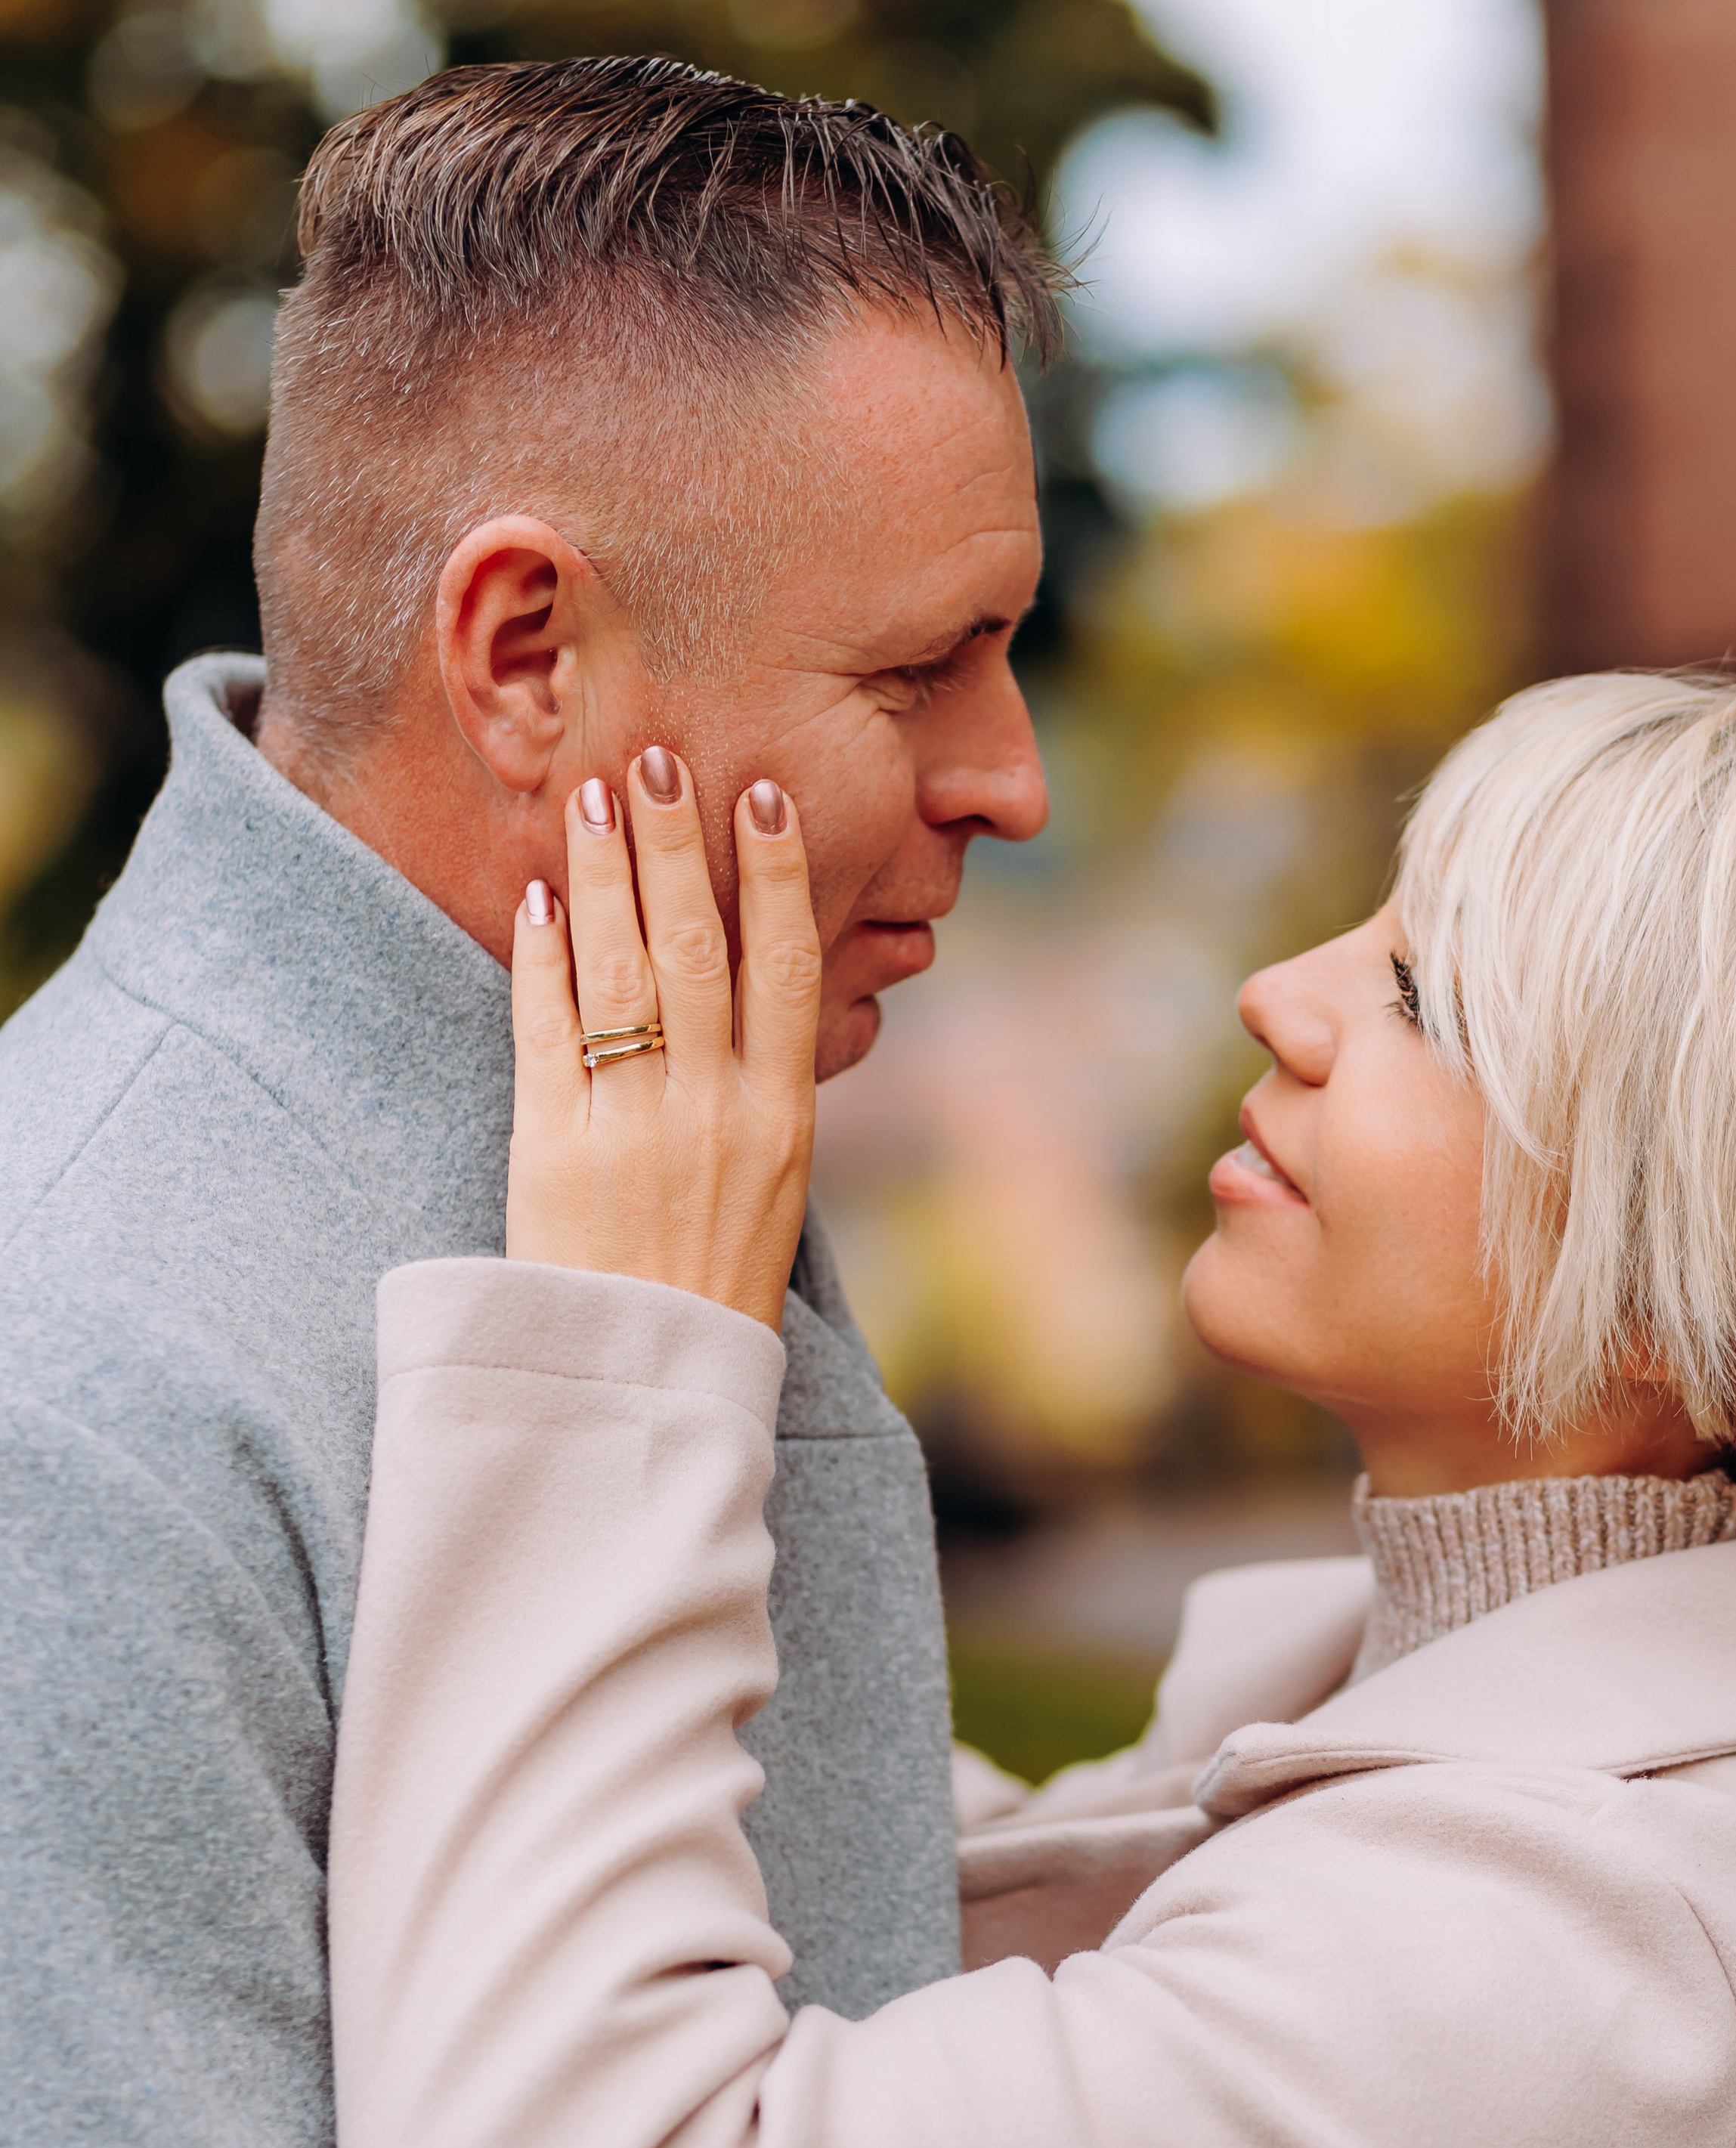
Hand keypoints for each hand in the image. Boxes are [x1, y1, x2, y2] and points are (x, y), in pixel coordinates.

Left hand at [507, 751, 820, 1333]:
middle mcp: (715, 1114)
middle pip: (699, 950)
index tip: (762, 800)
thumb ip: (766, 1090)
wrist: (647, 1389)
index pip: (786, 969)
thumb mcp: (774, 1188)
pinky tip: (538, 898)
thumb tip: (758, 989)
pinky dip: (543, 960)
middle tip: (657, 758)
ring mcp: (634, 1130)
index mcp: (783, 1119)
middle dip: (676, 846)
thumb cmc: (712, 1286)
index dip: (775, 878)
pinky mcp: (554, 1154)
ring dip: (606, 875)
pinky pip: (547, 1034)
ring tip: (593, 796)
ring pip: (623, 974)